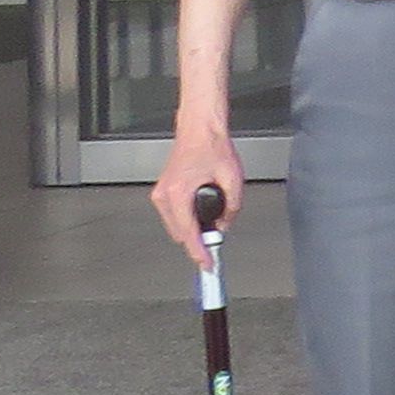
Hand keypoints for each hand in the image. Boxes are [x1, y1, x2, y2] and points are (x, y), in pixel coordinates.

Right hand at [152, 109, 244, 269]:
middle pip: (180, 234)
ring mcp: (161, 194)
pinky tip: (202, 217)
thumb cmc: (212, 146)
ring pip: (176, 227)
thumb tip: (225, 225)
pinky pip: (175, 216)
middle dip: (198, 241)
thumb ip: (232, 206)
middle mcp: (165, 196)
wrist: (199, 129)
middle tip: (216, 245)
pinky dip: (188, 221)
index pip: (188, 234)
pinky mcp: (164, 192)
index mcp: (178, 193)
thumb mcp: (232, 178)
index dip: (198, 253)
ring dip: (194, 230)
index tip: (207, 265)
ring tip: (212, 226)